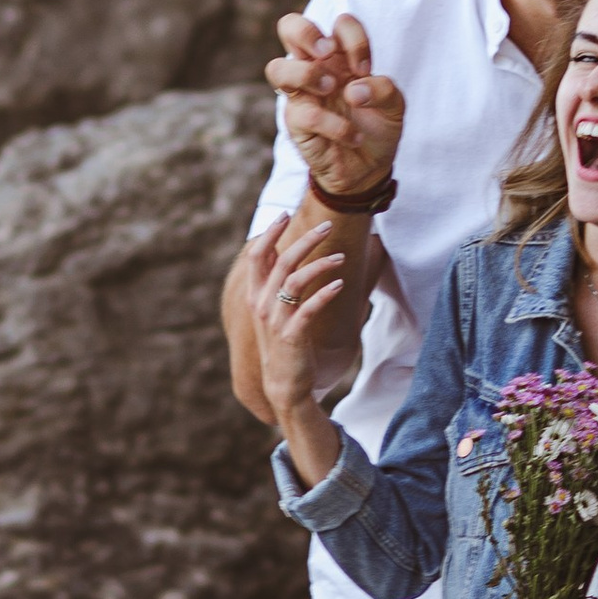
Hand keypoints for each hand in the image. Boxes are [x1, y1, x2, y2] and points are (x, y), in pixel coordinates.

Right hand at [246, 211, 346, 427]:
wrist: (284, 383)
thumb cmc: (284, 341)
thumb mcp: (273, 309)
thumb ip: (275, 282)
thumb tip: (280, 251)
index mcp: (256, 294)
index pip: (258, 255)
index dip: (270, 233)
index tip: (285, 215)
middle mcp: (262, 304)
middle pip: (281, 261)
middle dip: (305, 240)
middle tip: (327, 226)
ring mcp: (276, 320)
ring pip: (295, 281)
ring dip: (320, 265)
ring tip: (341, 257)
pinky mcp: (292, 335)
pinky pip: (308, 309)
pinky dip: (324, 294)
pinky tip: (339, 285)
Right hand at [268, 11, 403, 202]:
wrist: (368, 169)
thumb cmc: (377, 128)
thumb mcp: (394, 106)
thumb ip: (383, 89)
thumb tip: (353, 89)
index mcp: (341, 57)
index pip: (339, 24)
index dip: (353, 38)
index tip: (366, 68)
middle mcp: (317, 68)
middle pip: (289, 26)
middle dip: (306, 32)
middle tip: (328, 53)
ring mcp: (302, 94)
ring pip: (277, 68)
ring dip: (308, 74)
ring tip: (333, 89)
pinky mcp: (297, 123)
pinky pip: (305, 114)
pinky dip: (334, 125)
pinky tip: (353, 136)